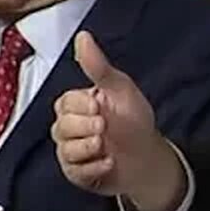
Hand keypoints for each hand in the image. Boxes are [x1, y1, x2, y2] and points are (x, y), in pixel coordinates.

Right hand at [51, 31, 185, 210]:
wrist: (148, 156)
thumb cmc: (133, 119)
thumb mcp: (119, 88)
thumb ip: (98, 66)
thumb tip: (83, 36)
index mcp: (78, 105)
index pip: (64, 103)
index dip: (80, 105)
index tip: (98, 106)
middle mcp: (70, 128)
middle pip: (61, 127)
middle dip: (84, 127)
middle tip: (104, 126)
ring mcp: (71, 152)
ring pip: (65, 150)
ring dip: (88, 148)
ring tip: (106, 145)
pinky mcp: (77, 173)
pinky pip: (75, 171)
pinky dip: (94, 167)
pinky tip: (110, 162)